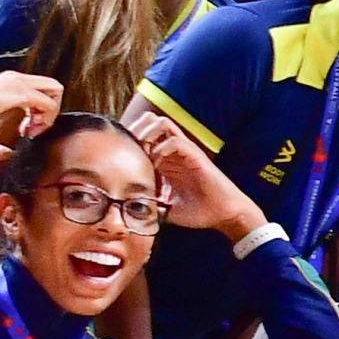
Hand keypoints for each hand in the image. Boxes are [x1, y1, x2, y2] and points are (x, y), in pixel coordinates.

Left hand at [127, 115, 268, 239]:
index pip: (141, 136)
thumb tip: (128, 213)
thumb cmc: (199, 212)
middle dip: (133, 133)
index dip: (127, 141)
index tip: (114, 156)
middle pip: (148, 123)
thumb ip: (149, 205)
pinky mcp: (195, 155)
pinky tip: (156, 165)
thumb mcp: (166, 209)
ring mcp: (185, 151)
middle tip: (125, 152)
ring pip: (160, 123)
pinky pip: (174, 140)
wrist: (224, 215)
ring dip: (147, 135)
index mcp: (165, 161)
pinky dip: (161, 149)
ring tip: (141, 154)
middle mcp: (173, 151)